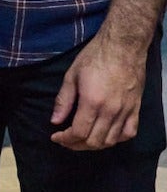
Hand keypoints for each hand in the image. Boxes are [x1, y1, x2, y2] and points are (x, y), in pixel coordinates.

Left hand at [50, 31, 147, 149]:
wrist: (123, 46)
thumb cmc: (94, 57)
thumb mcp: (71, 76)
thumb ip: (63, 101)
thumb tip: (54, 121)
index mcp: (93, 102)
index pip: (79, 132)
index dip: (65, 139)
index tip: (55, 136)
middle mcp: (111, 111)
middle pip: (94, 141)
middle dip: (76, 145)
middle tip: (66, 140)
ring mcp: (126, 111)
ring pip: (111, 140)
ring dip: (94, 145)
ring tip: (82, 140)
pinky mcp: (136, 108)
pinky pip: (129, 132)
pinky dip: (116, 139)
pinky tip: (105, 135)